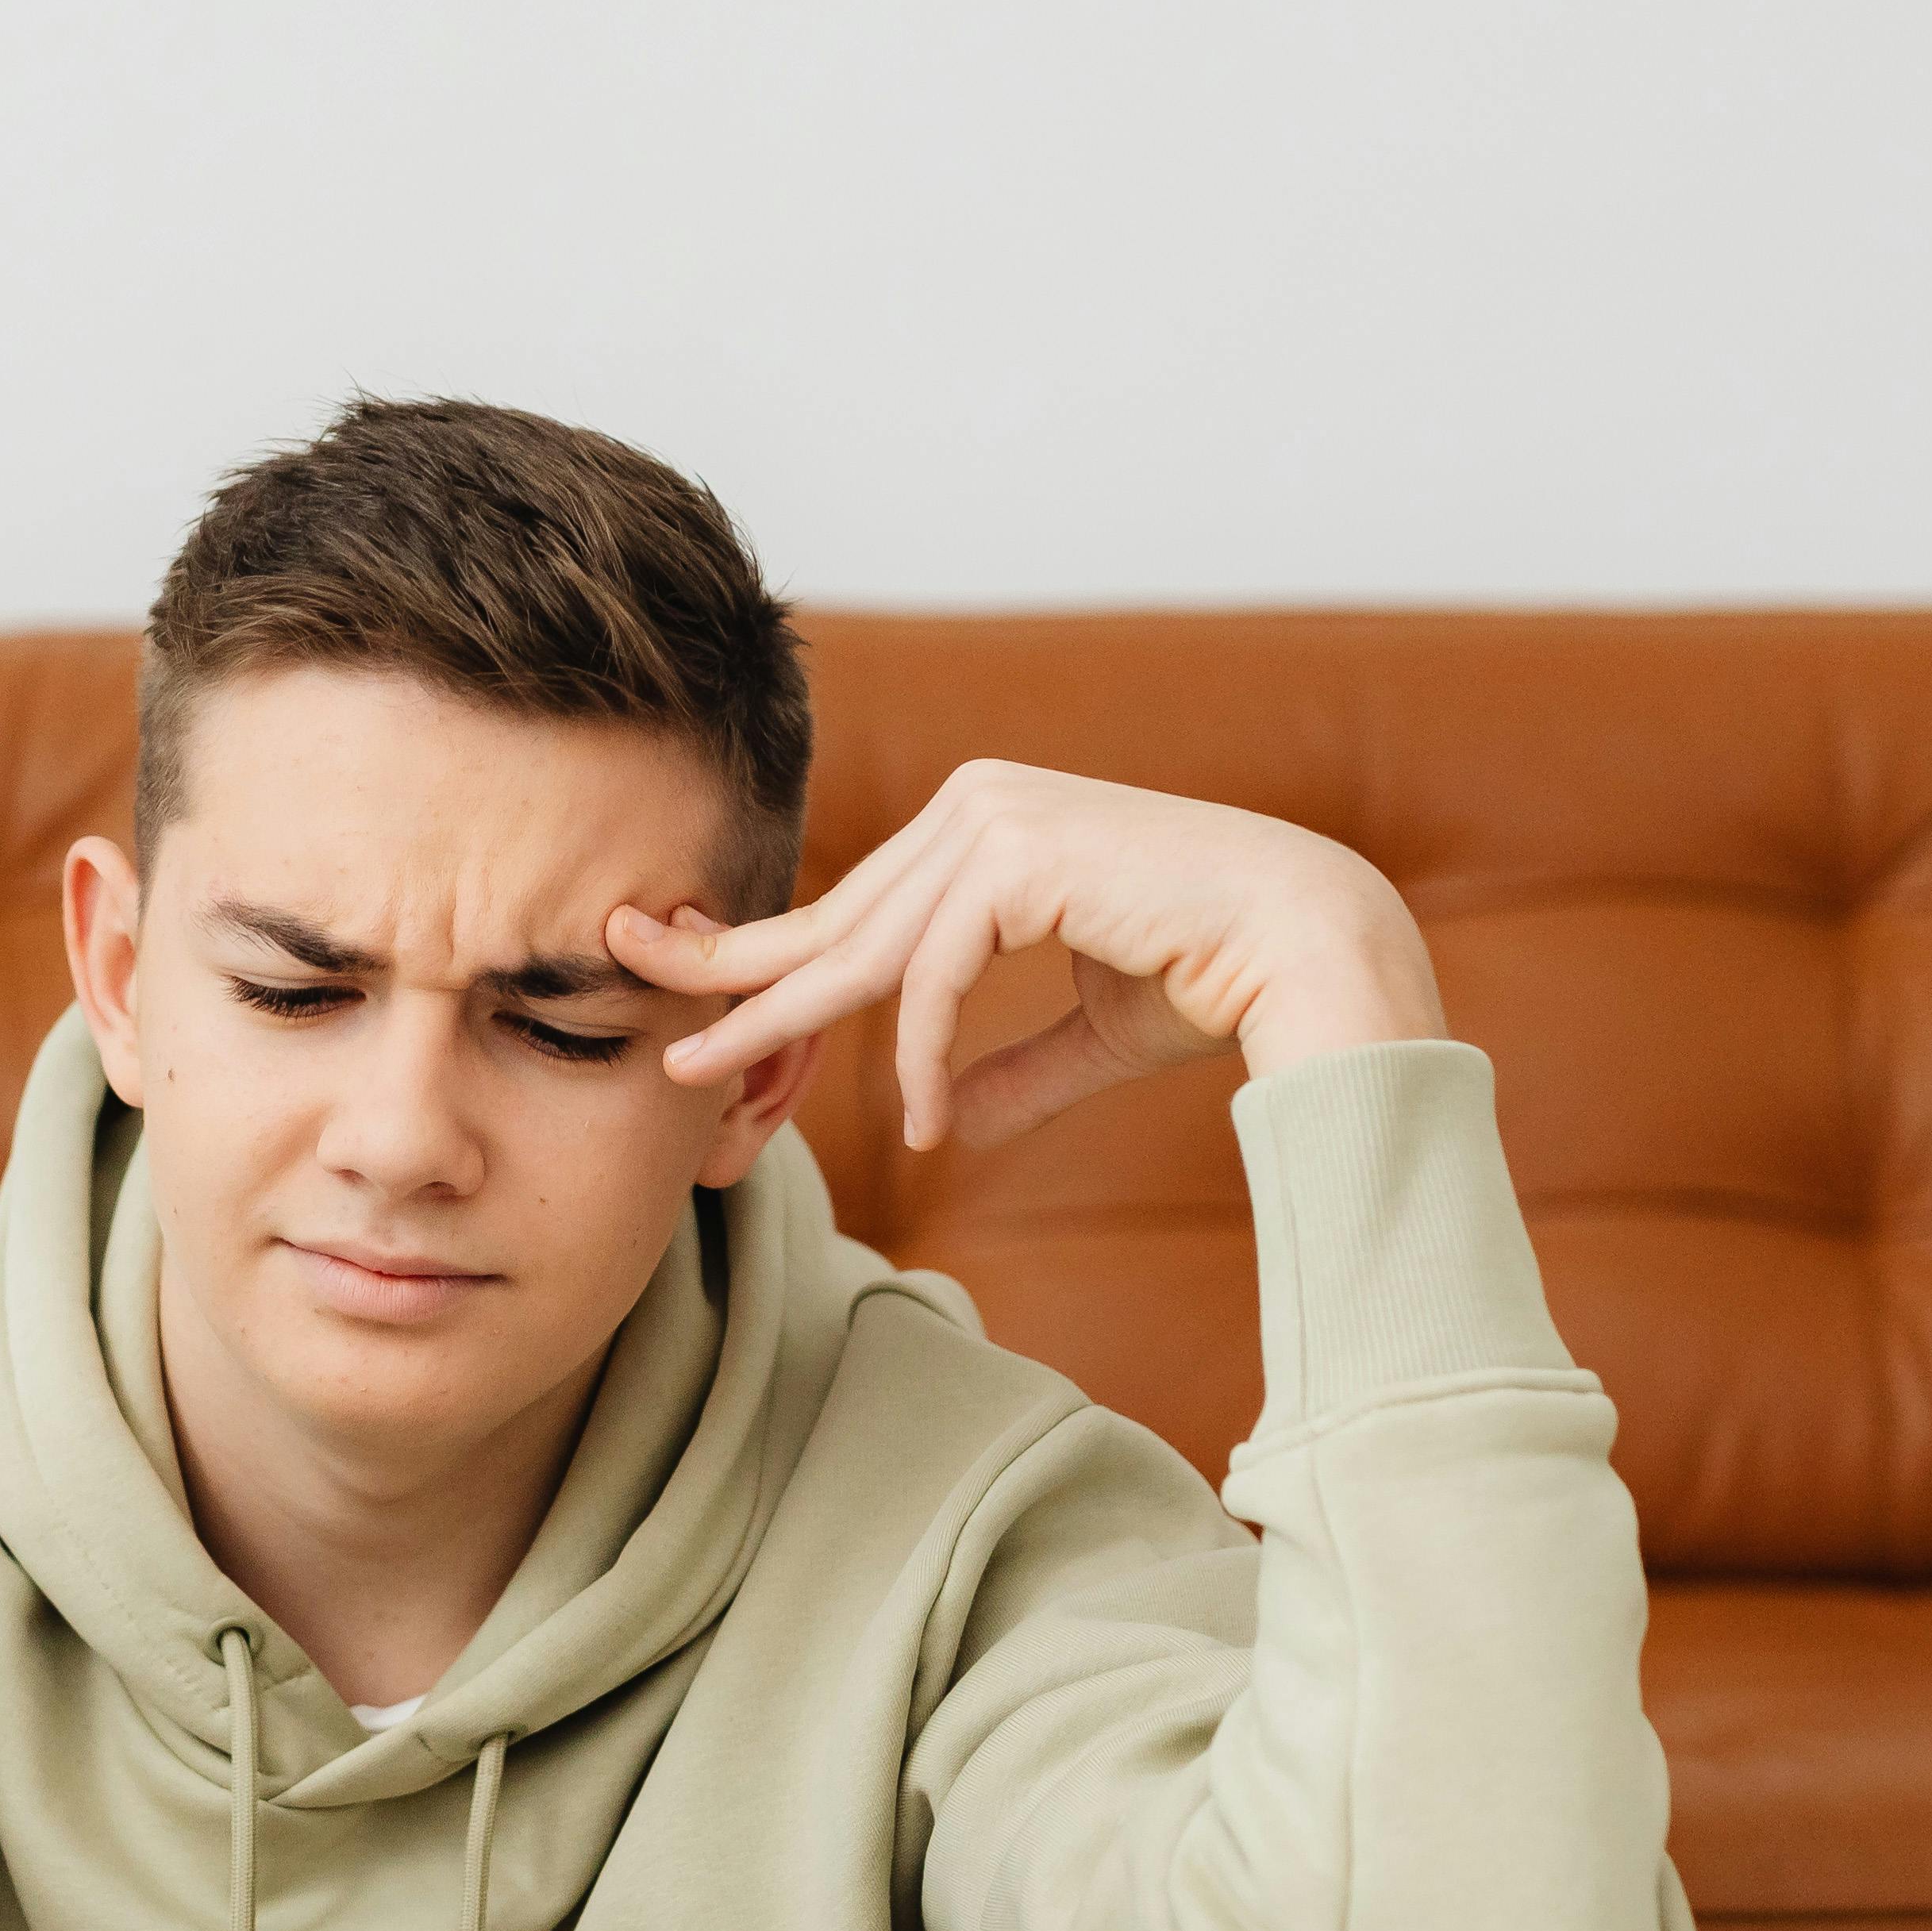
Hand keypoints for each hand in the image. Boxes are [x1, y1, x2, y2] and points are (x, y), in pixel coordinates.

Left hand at [611, 763, 1441, 1150]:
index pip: (851, 904)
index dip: (762, 950)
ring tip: (706, 1075)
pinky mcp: (1021, 854)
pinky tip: (926, 1125)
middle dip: (724, 958)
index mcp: (984, 825)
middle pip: (831, 914)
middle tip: (622, 977)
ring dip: (785, 1021)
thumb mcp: (1086, 1030)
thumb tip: (955, 1121)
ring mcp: (996, 818)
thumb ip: (1010, 1063)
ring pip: (864, 948)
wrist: (1309, 950)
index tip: (677, 975)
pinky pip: (934, 975)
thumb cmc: (1208, 981)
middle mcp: (978, 805)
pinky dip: (921, 1055)